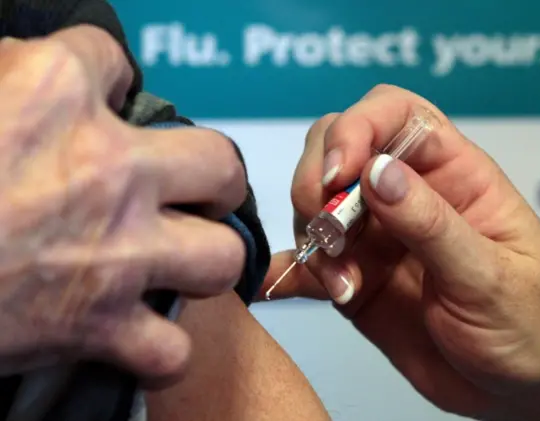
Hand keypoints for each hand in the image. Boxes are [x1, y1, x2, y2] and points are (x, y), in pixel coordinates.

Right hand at [0, 26, 245, 384]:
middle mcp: (105, 169)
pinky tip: (141, 336)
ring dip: (205, 259)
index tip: (103, 100)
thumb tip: (38, 68)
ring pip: (221, 255)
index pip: (110, 62)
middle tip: (190, 189)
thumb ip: (8, 74)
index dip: (108, 81)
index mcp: (51, 93)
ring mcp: (114, 253)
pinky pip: (170, 350)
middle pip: (217, 161)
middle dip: (211, 178)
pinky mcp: (96, 327)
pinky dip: (161, 349)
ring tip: (180, 258)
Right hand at [260, 85, 539, 418]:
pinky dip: (288, 271)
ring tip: (342, 286)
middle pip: (337, 147)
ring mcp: (375, 235)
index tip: (340, 173)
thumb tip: (376, 172)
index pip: (395, 113)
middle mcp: (407, 195)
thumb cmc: (527, 324)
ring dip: (313, 239)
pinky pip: (307, 262)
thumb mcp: (490, 276)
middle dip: (317, 182)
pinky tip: (279, 288)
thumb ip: (432, 224)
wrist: (514, 388)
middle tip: (329, 234)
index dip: (358, 126)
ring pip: (315, 203)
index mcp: (454, 175)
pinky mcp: (353, 275)